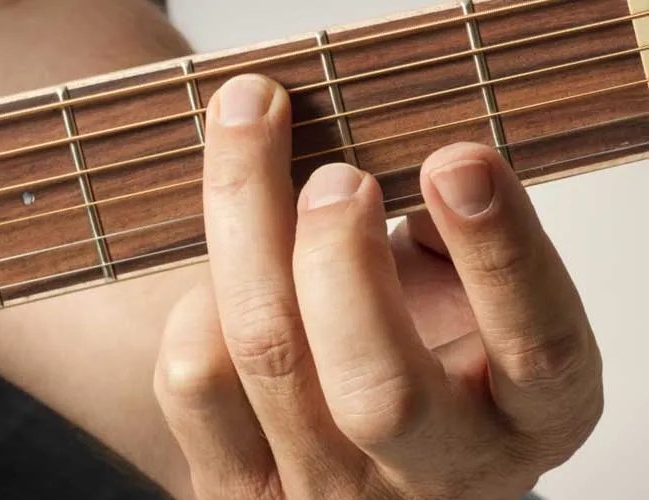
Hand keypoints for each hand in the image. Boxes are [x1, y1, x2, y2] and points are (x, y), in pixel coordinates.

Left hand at [153, 75, 602, 498]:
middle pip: (377, 386)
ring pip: (268, 356)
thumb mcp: (479, 295)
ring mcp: (329, 488)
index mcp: (528, 417)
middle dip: (340, 251)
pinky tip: (225, 267)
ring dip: (247, 229)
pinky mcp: (241, 484)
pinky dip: (201, 299)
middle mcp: (432, 472)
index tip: (454, 161)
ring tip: (256, 149)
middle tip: (333, 173)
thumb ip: (463, 240)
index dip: (498, 248)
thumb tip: (416, 165)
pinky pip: (195, 379)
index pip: (537, 346)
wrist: (371, 435)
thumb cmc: (435, 344)